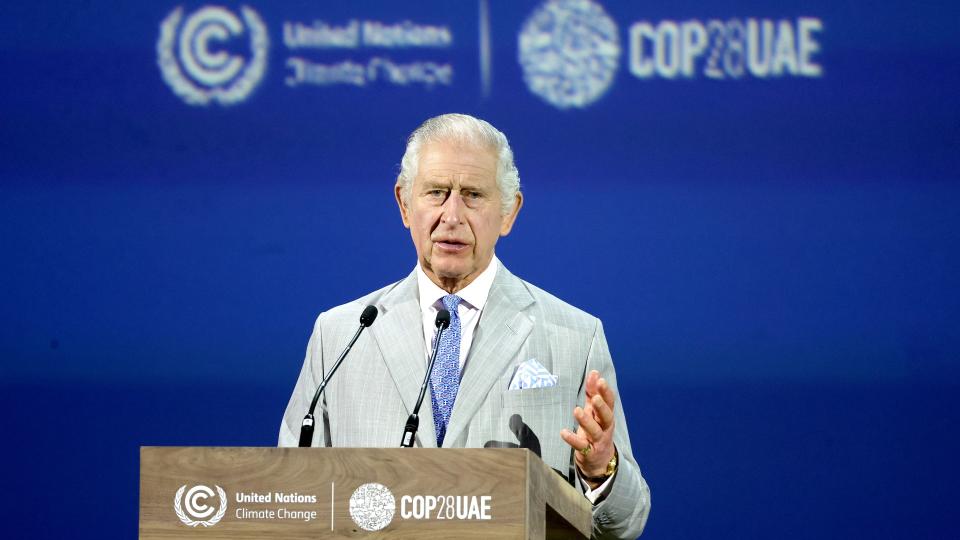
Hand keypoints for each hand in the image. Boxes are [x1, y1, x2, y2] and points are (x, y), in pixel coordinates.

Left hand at [560, 370, 615, 487]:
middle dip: (601, 407)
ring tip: (577, 410)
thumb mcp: (595, 411)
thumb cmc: (597, 430)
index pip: (610, 403)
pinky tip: (563, 432)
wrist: (600, 461)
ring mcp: (598, 441)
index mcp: (607, 416)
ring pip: (595, 431)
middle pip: (607, 417)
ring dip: (586, 421)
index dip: (606, 392)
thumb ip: (593, 393)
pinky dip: (573, 439)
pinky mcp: (589, 453)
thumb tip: (594, 372)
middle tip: (596, 398)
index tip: (600, 380)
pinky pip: (581, 446)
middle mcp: (605, 428)